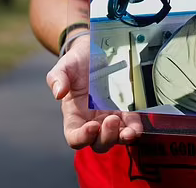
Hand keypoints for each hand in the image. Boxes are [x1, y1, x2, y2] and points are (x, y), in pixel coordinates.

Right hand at [46, 34, 142, 152]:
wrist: (95, 51)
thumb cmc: (76, 63)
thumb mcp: (64, 67)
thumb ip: (57, 79)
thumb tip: (58, 93)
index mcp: (74, 116)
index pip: (75, 138)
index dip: (82, 138)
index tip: (92, 127)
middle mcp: (93, 121)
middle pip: (99, 143)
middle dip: (106, 137)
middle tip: (111, 120)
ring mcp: (111, 117)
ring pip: (117, 138)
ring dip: (123, 138)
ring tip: (129, 131)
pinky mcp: (127, 110)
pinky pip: (132, 125)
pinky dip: (135, 129)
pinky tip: (137, 127)